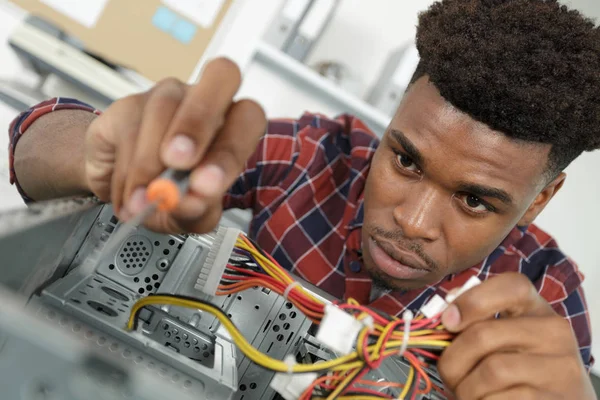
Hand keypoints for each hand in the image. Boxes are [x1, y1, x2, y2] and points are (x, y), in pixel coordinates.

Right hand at [83, 57, 265, 232]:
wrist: (125, 192)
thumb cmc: (170, 195)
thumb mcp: (190, 215)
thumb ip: (196, 211)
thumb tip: (188, 203)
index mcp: (232, 126)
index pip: (249, 117)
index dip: (231, 149)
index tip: (205, 185)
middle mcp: (206, 101)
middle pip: (221, 76)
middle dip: (198, 122)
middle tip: (178, 162)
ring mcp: (167, 95)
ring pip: (164, 108)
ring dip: (151, 163)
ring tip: (144, 198)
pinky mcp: (127, 104)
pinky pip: (129, 128)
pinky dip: (127, 170)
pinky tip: (129, 191)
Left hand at [437, 272, 595, 399]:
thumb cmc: (522, 369)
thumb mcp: (509, 337)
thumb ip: (479, 321)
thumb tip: (444, 314)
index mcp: (538, 310)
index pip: (511, 286)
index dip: (472, 299)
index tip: (448, 321)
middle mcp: (554, 334)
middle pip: (484, 334)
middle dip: (453, 359)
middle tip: (449, 375)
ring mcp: (559, 369)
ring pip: (491, 371)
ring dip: (466, 388)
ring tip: (468, 393)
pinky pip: (500, 399)